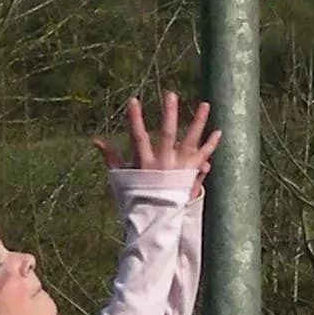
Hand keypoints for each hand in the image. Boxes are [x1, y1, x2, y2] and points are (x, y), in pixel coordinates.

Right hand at [94, 91, 218, 191]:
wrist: (157, 220)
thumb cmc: (136, 197)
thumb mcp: (121, 177)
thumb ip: (111, 156)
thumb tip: (95, 140)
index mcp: (145, 163)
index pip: (137, 136)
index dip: (134, 118)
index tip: (133, 100)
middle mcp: (164, 164)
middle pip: (167, 134)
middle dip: (168, 113)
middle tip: (170, 94)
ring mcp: (180, 168)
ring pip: (191, 141)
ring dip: (198, 122)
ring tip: (205, 104)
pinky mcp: (191, 173)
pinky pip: (203, 156)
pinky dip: (211, 145)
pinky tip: (218, 131)